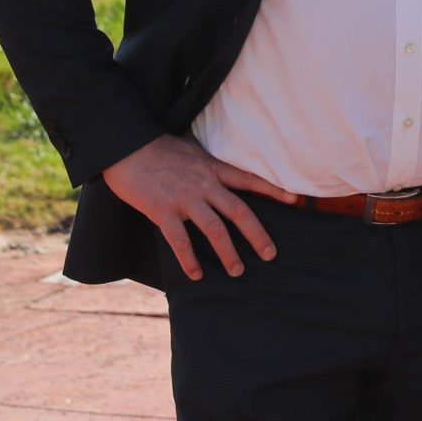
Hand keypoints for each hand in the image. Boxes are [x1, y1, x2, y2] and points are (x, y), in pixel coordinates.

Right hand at [102, 134, 298, 280]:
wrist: (126, 146)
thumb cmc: (158, 148)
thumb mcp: (192, 150)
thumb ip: (208, 163)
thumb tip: (217, 170)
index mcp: (213, 168)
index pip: (250, 179)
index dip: (273, 190)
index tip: (295, 200)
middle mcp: (204, 184)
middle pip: (239, 212)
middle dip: (257, 235)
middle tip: (270, 254)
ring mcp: (185, 199)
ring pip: (215, 230)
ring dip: (229, 253)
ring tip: (237, 271)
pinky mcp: (162, 211)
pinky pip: (181, 241)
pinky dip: (190, 260)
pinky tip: (197, 275)